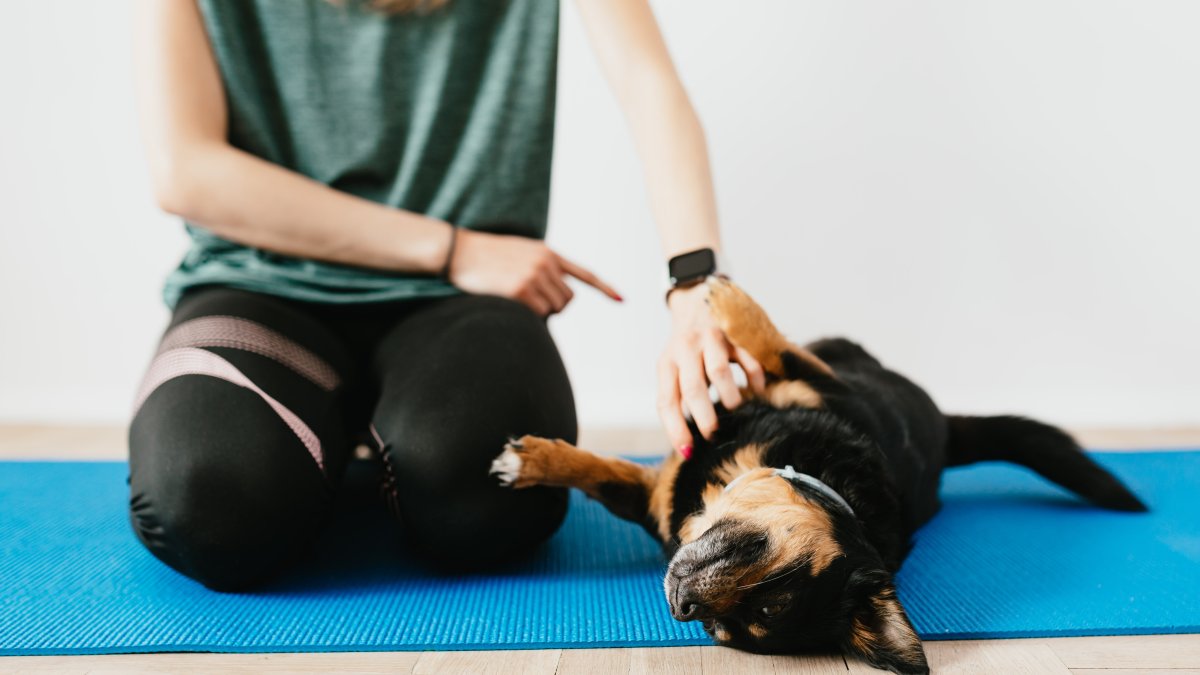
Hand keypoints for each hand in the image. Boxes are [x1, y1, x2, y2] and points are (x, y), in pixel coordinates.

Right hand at [448, 229, 621, 315]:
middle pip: (568, 299)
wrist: (459, 251)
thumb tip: (556, 296)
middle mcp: (546, 263)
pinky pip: (538, 314)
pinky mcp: (521, 290)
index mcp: (548, 253)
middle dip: (554, 306)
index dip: (604, 288)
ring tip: (516, 297)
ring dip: (540, 311)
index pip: (584, 273)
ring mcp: (534, 276)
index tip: (621, 300)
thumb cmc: (485, 256)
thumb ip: (541, 268)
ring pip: (554, 309)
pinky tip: (510, 300)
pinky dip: (528, 315)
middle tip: (530, 301)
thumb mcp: (519, 253)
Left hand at [657, 283, 765, 457]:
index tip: (687, 452)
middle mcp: (684, 350)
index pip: (666, 400)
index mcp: (666, 364)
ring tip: (736, 411)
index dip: (675, 428)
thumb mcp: (674, 368)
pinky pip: (746, 358)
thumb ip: (679, 396)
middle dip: (704, 416)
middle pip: (692, 387)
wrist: (697, 299)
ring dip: (729, 396)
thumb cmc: (686, 348)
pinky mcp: (733, 332)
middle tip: (714, 435)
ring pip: (718, 371)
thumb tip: (686, 444)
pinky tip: (758, 391)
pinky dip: (754, 378)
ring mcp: (709, 339)